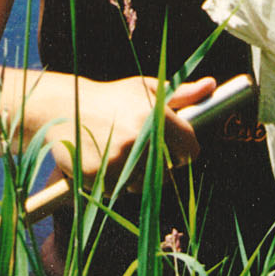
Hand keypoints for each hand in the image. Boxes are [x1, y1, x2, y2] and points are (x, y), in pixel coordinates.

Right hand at [46, 75, 214, 185]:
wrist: (62, 107)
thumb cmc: (111, 97)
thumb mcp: (145, 89)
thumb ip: (182, 93)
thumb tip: (212, 86)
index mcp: (154, 116)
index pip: (191, 150)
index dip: (185, 150)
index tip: (175, 147)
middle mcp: (138, 140)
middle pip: (168, 173)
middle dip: (160, 166)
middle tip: (139, 147)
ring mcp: (117, 161)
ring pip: (142, 184)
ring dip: (136, 175)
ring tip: (118, 150)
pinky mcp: (98, 176)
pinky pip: (117, 190)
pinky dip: (113, 180)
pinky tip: (102, 158)